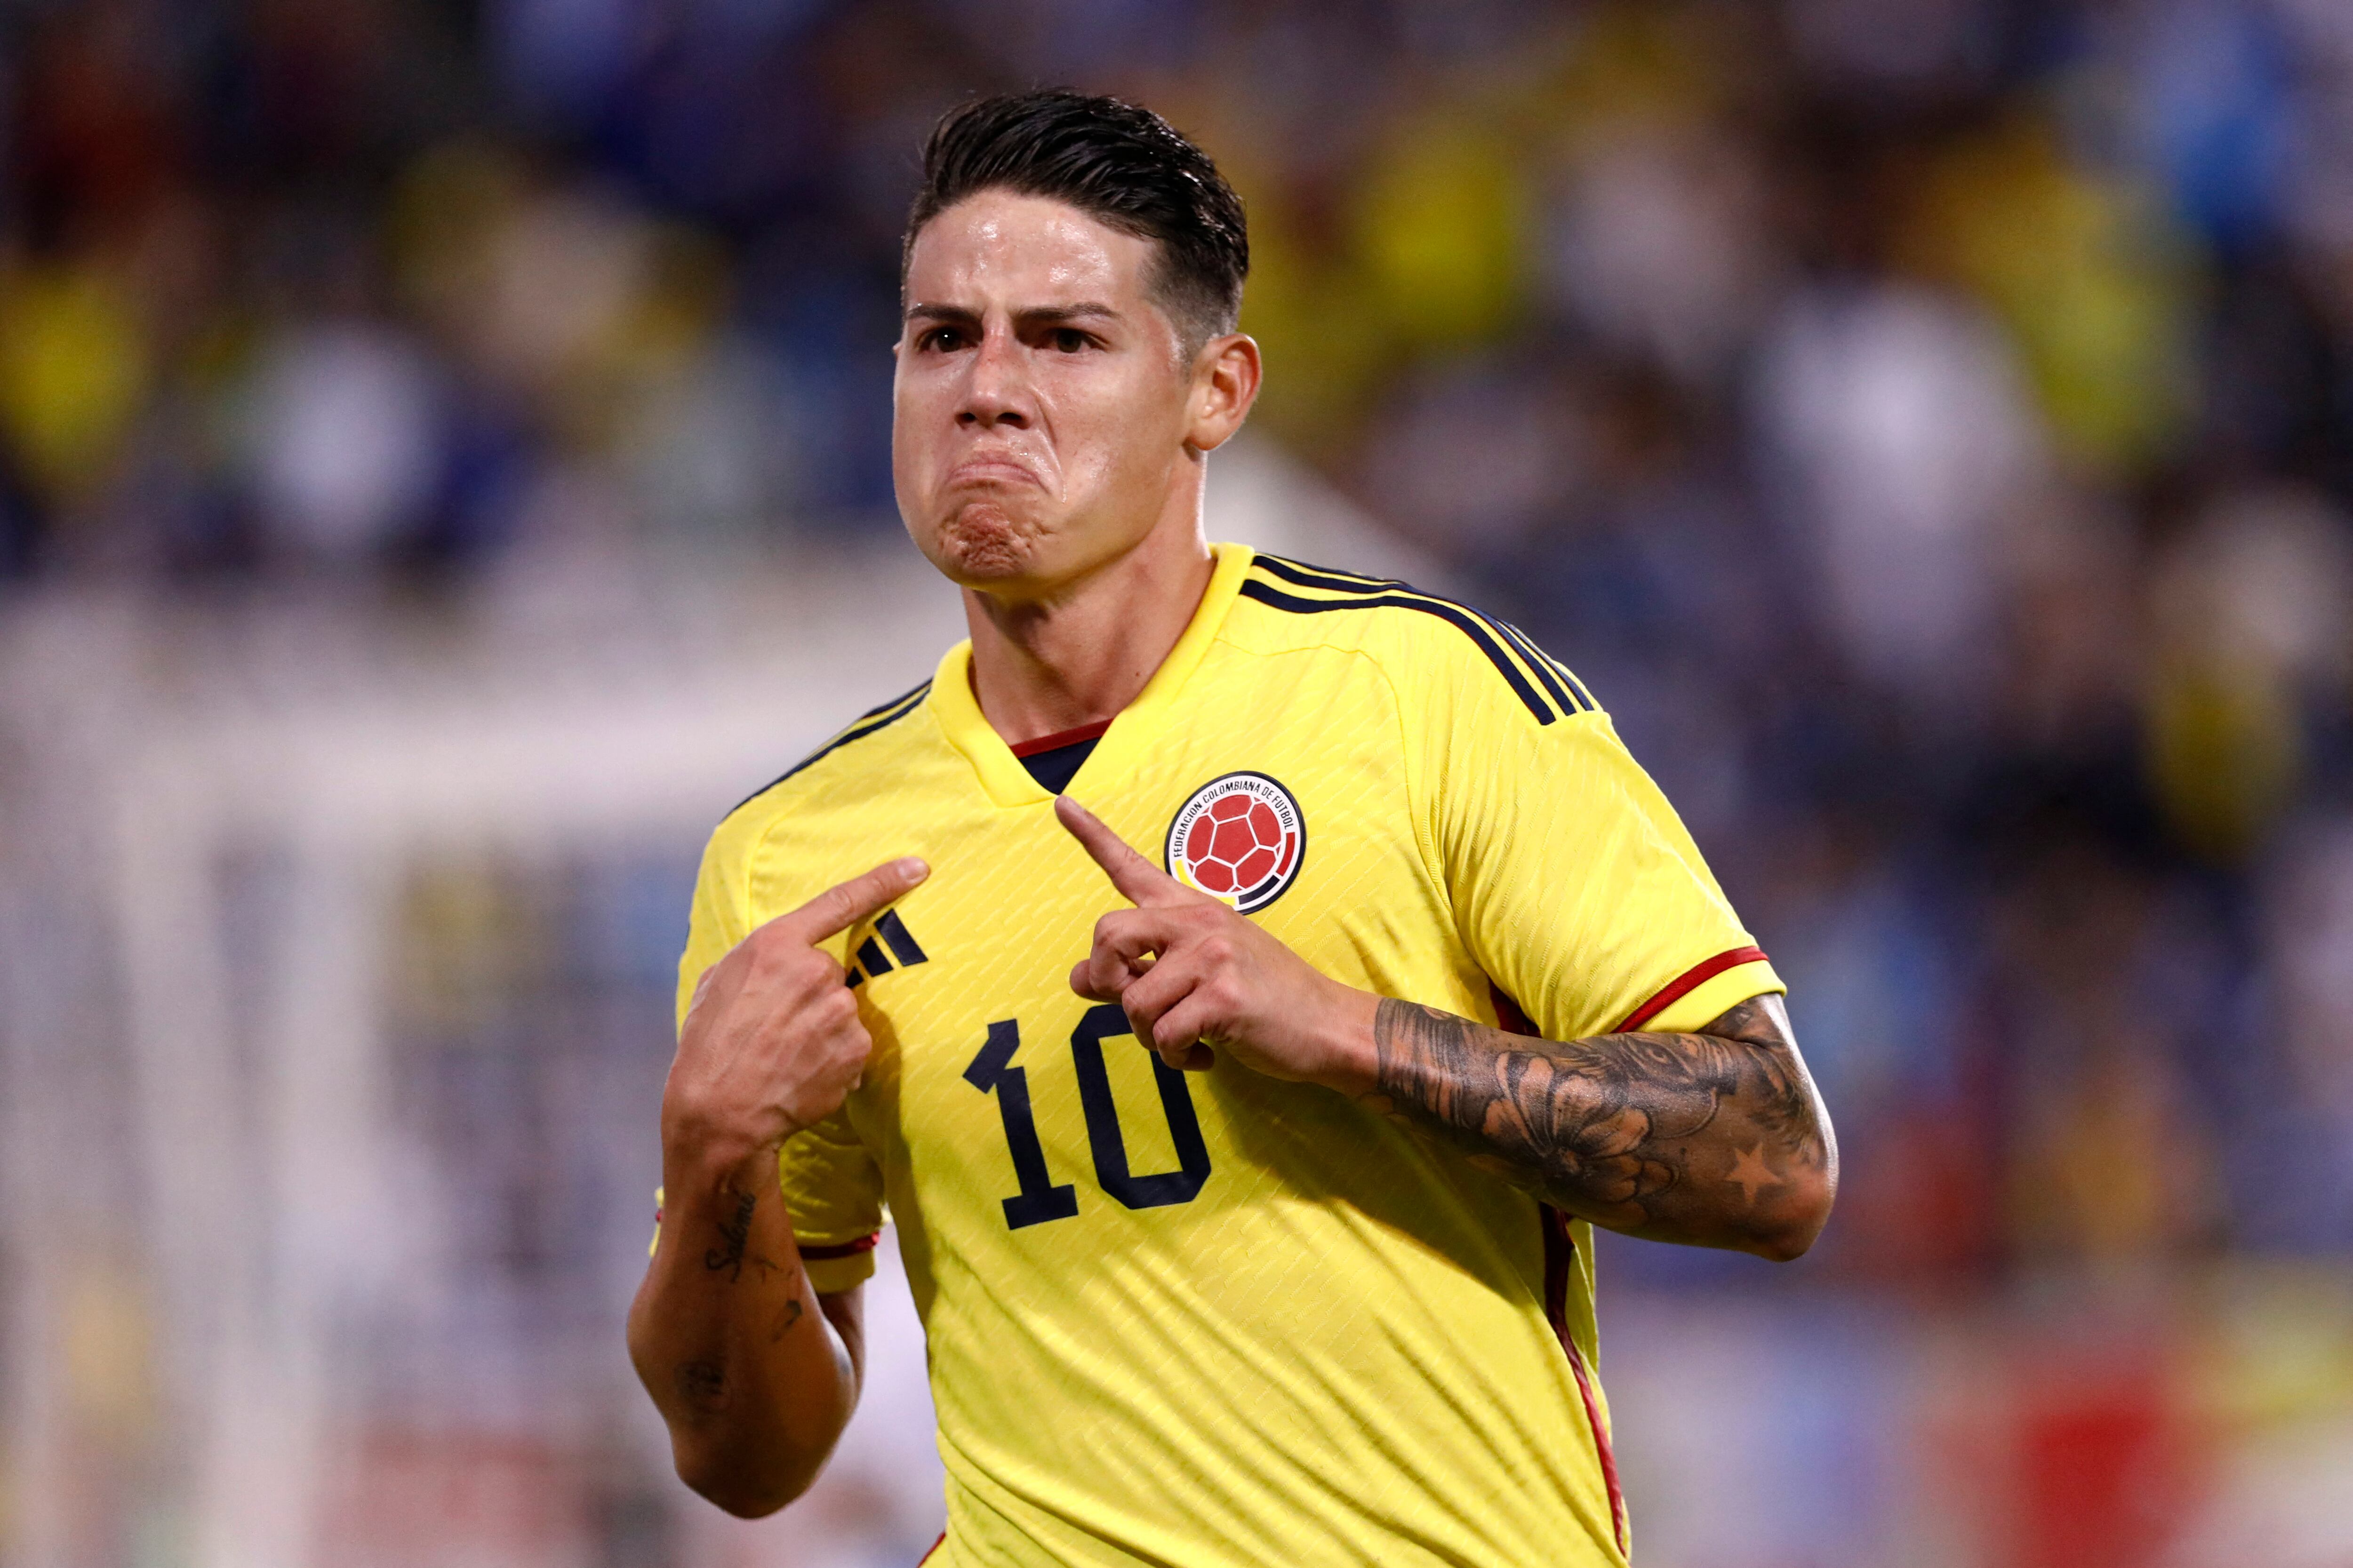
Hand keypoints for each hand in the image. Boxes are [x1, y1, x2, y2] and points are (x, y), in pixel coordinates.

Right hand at [664, 857, 929, 1166]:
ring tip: (784, 1056)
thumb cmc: (709, 1047)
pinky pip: (851, 1047)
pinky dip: (832, 1062)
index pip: (839, 903)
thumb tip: (774, 963)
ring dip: (822, 1032)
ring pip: (842, 1013)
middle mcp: (815, 971)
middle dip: (810, 998)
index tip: (918, 867)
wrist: (720, 1112)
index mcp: (776, 945)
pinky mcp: (856, 1048)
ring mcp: (841, 1010)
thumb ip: (756, 962)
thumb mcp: (717, 985)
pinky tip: (801, 1075)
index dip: (882, 882)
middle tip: (776, 1030)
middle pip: (831, 974)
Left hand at [1057, 796, 1375, 1085]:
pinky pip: (1164, 1035)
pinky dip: (1177, 1058)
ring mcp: (1212, 956)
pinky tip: (1204, 1056)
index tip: (1061, 804)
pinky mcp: (1223, 997)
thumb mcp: (1200, 973)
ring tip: (1185, 1038)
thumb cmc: (1265, 998)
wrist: (1329, 1024)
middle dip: (1107, 980)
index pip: (1132, 868)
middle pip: (1109, 934)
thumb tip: (1078, 977)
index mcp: (1191, 909)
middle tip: (1133, 1003)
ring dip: (1150, 1035)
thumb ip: (1138, 971)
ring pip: (1133, 1001)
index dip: (1092, 836)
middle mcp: (1198, 921)